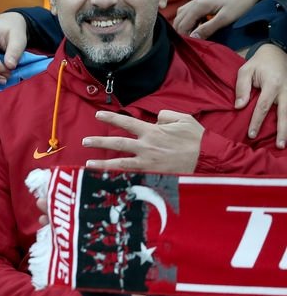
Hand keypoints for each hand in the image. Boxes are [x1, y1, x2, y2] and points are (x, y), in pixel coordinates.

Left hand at [83, 109, 202, 172]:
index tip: (98, 115)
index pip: (126, 122)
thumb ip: (165, 115)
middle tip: (85, 141)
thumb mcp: (183, 119)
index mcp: (152, 131)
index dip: (111, 117)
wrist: (209, 159)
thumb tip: (155, 117)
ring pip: (120, 163)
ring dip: (102, 164)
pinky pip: (132, 176)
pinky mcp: (154, 176)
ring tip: (88, 164)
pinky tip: (107, 180)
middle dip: (99, 142)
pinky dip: (119, 178)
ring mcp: (149, 163)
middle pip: (117, 143)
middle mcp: (147, 147)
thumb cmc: (197, 139)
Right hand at [172, 0, 273, 38]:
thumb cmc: (241, 3)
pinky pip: (190, 9)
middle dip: (181, 30)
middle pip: (179, 18)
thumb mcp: (225, 18)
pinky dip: (190, 18)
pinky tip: (199, 24)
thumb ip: (208, 28)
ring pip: (183, 13)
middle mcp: (196, 0)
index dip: (183, 35)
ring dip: (184, 24)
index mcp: (199, 5)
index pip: (182, 23)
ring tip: (193, 34)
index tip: (190, 45)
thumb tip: (193, 37)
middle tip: (190, 41)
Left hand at [235, 42, 286, 147]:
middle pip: (284, 114)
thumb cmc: (258, 63)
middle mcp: (286, 90)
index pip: (263, 106)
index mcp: (272, 84)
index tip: (251, 134)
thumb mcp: (245, 70)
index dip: (257, 121)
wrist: (276, 53)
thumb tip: (239, 106)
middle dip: (282, 131)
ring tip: (284, 143)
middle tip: (278, 145)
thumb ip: (242, 88)